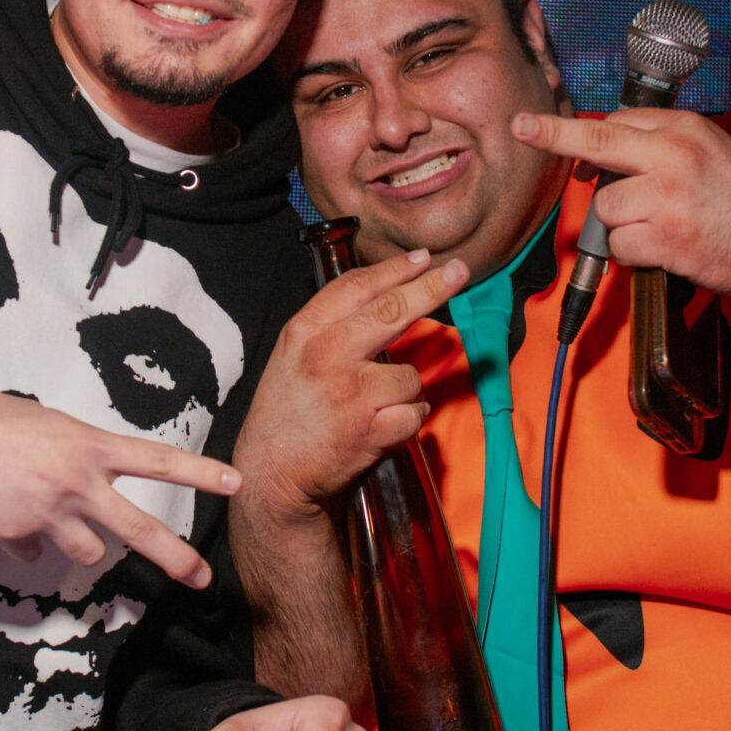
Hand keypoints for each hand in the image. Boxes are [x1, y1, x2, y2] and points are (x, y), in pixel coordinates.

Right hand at [0, 391, 238, 588]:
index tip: (234, 482)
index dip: (199, 473)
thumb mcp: (46, 425)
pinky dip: (23, 540)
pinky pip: (32, 552)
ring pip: (87, 551)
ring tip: (45, 511)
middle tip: (202, 578)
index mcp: (89, 446)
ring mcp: (50, 516)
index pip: (157, 461)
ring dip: (76, 541)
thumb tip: (82, 489)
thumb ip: (77, 456)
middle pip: (140, 530)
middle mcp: (78, 484)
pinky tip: (3, 514)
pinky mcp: (20, 538)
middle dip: (176, 558)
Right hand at [231, 248, 468, 520]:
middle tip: (459, 272)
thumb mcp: (291, 354)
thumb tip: (382, 296)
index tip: (423, 257)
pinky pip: (415, 413)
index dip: (394, 270)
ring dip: (407, 390)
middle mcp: (327, 355)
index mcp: (305, 332)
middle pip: (393, 311)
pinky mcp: (370, 430)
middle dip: (433, 287)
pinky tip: (386, 425)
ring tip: (380, 404)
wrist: (270, 472)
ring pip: (411, 376)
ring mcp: (350, 393)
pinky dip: (409, 420)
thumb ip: (329, 325)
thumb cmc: (285, 411)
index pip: (356, 287)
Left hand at [511, 107, 730, 303]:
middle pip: (596, 143)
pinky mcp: (668, 239)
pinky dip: (632, 253)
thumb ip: (661, 147)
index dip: (585, 139)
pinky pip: (619, 245)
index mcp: (685, 129)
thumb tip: (601, 157)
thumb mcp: (711, 152)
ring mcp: (669, 197)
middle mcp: (675, 156)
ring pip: (605, 207)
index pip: (615, 122)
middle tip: (521, 129)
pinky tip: (662, 249)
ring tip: (659, 228)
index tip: (545, 130)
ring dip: (620, 224)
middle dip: (552, 136)